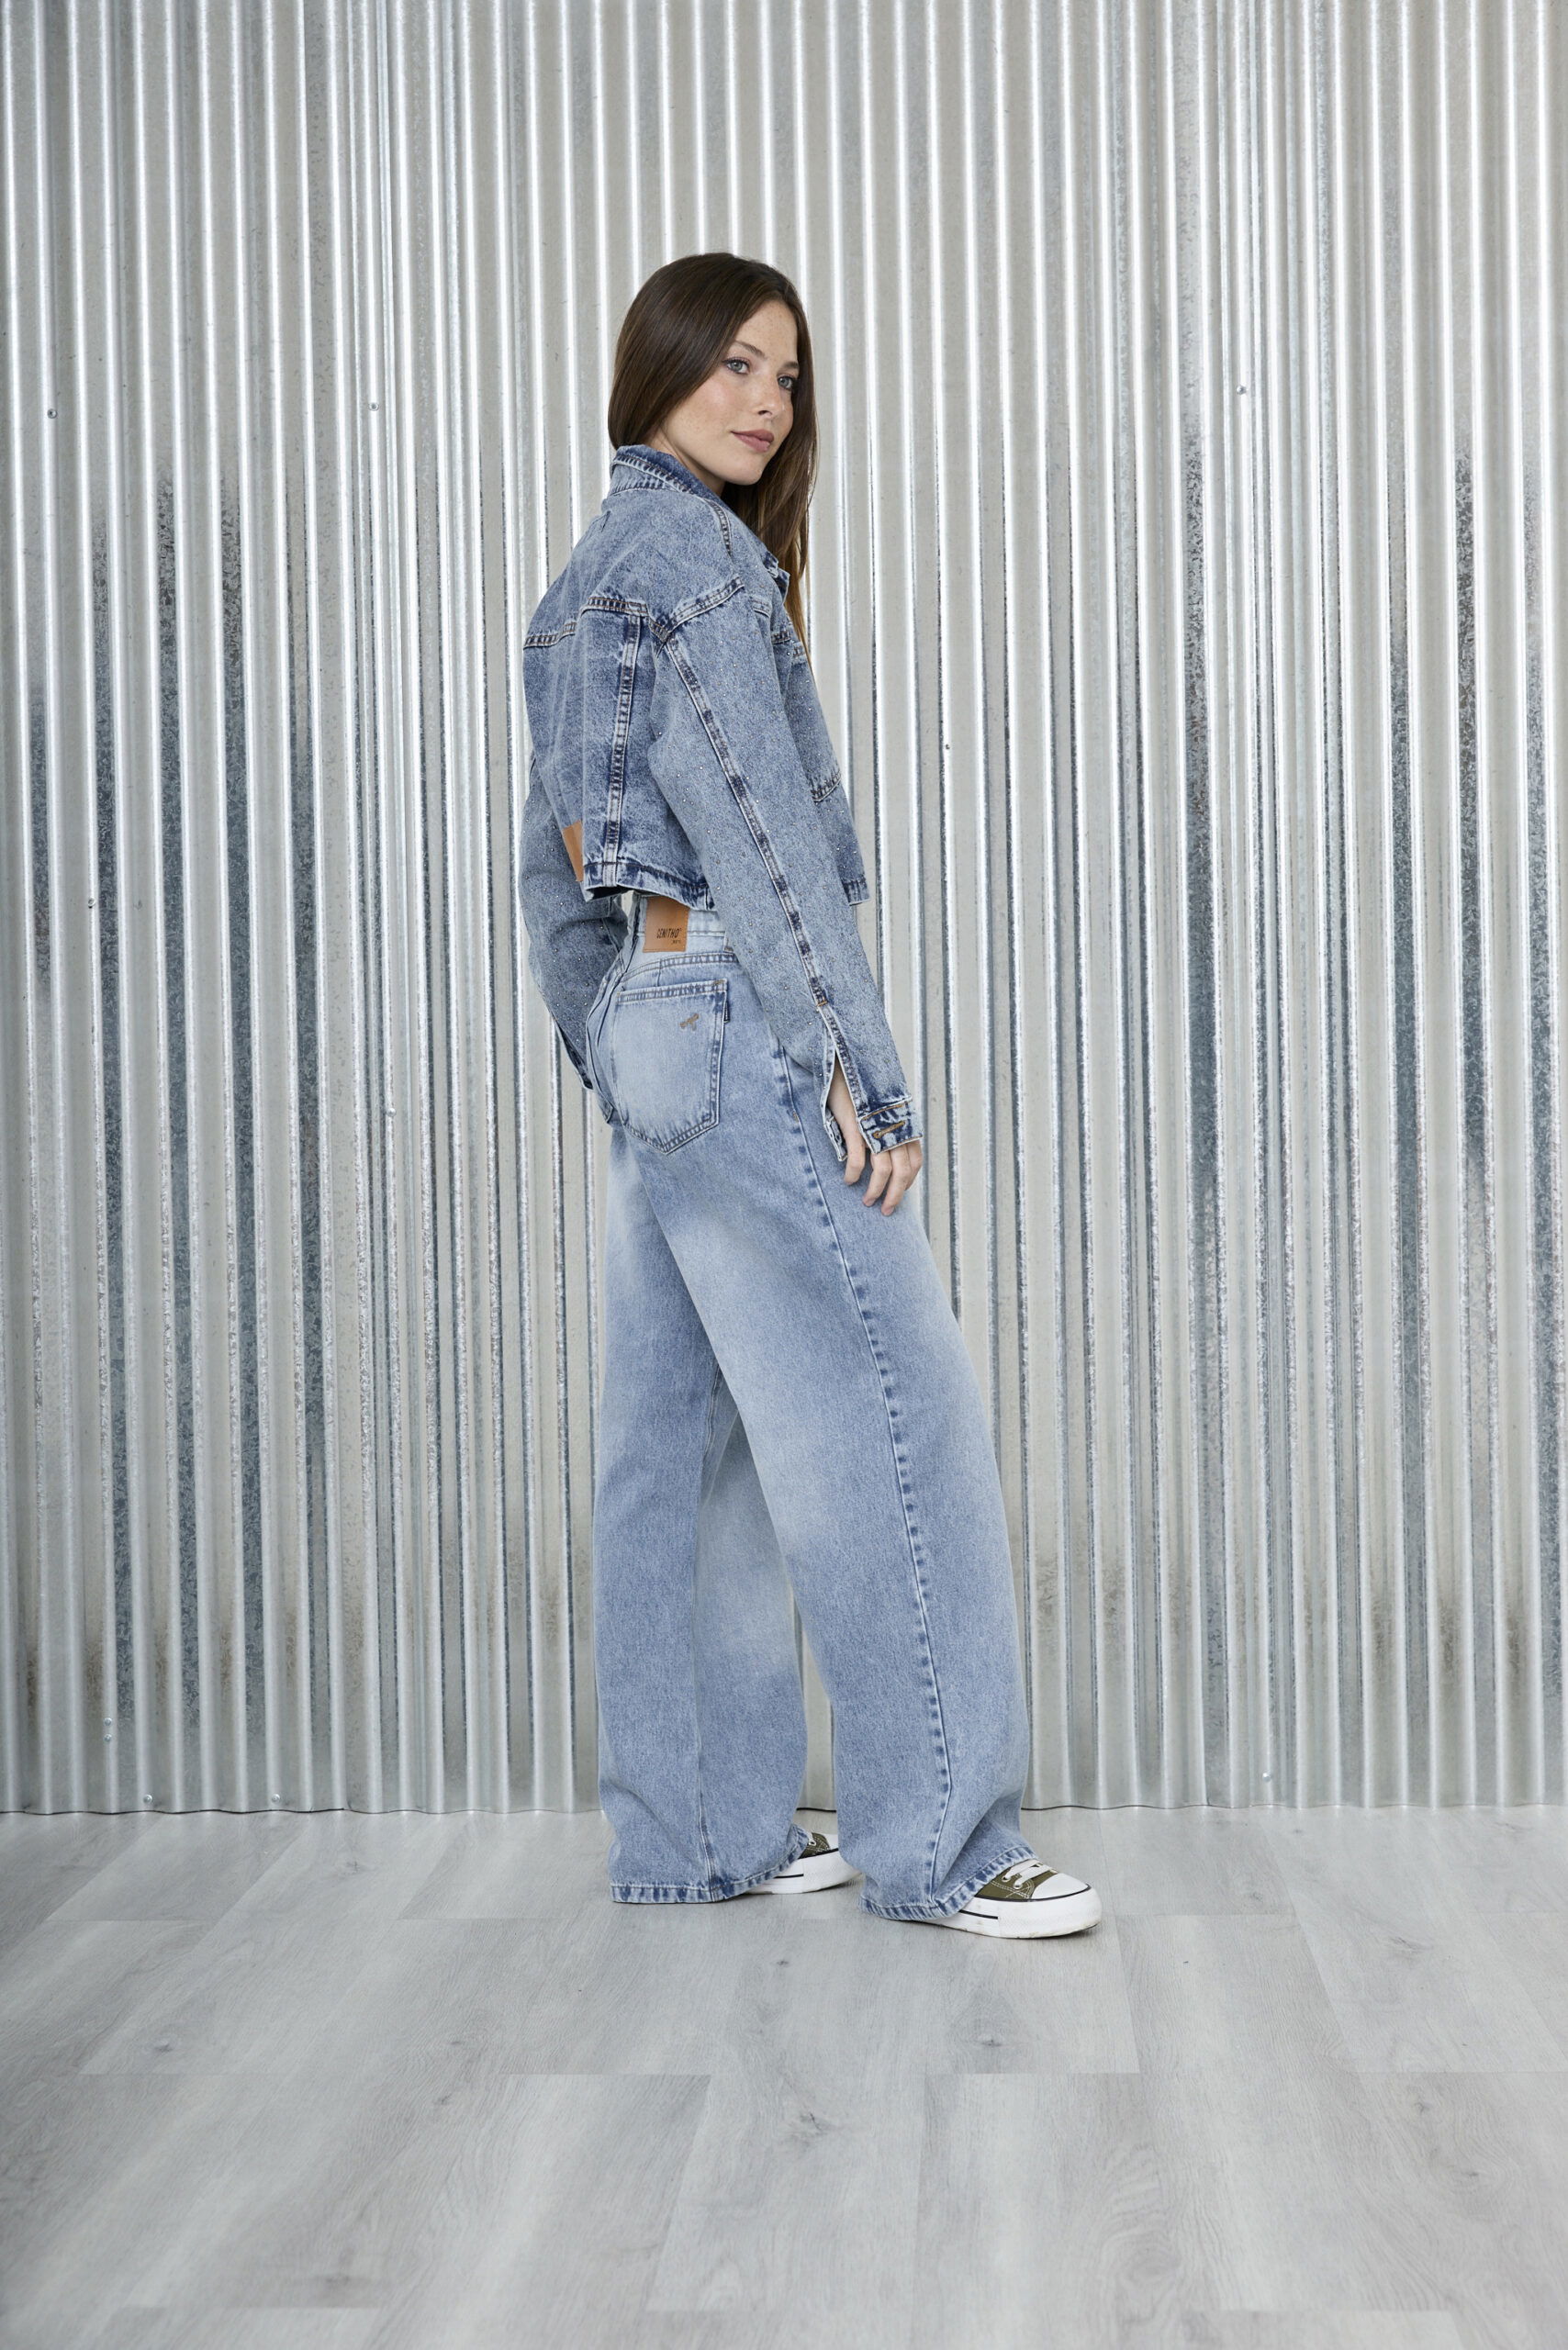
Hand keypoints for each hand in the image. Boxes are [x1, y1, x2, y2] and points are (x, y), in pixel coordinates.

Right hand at [828, 1057, 922, 1211]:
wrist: (846, 1059)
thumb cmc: (862, 1086)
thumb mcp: (882, 1107)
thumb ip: (888, 1128)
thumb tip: (887, 1150)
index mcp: (904, 1124)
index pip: (915, 1162)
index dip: (908, 1182)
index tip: (897, 1194)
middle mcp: (895, 1127)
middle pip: (903, 1172)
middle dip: (895, 1196)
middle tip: (885, 1211)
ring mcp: (876, 1127)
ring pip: (884, 1171)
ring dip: (876, 1191)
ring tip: (868, 1201)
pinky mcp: (856, 1126)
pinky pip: (859, 1159)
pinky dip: (855, 1174)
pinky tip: (849, 1181)